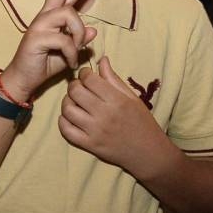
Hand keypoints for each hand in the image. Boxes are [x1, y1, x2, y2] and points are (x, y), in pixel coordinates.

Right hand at [0, 0, 97, 103]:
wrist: (24, 78)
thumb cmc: (44, 64)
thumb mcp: (69, 52)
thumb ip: (79, 41)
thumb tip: (94, 30)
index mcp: (53, 16)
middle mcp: (46, 15)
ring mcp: (40, 24)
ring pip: (70, 15)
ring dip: (78, 34)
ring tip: (75, 52)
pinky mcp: (37, 36)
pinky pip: (66, 40)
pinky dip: (72, 53)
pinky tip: (69, 63)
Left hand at [58, 56, 166, 175]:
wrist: (149, 153)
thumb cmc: (142, 122)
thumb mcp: (132, 98)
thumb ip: (113, 79)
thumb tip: (102, 59)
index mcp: (116, 101)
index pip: (89, 79)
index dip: (84, 73)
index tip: (86, 76)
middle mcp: (104, 115)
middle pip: (75, 92)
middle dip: (74, 85)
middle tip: (79, 87)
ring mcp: (95, 131)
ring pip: (67, 109)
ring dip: (67, 102)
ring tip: (75, 102)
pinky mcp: (89, 145)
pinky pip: (66, 130)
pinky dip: (63, 121)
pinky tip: (70, 117)